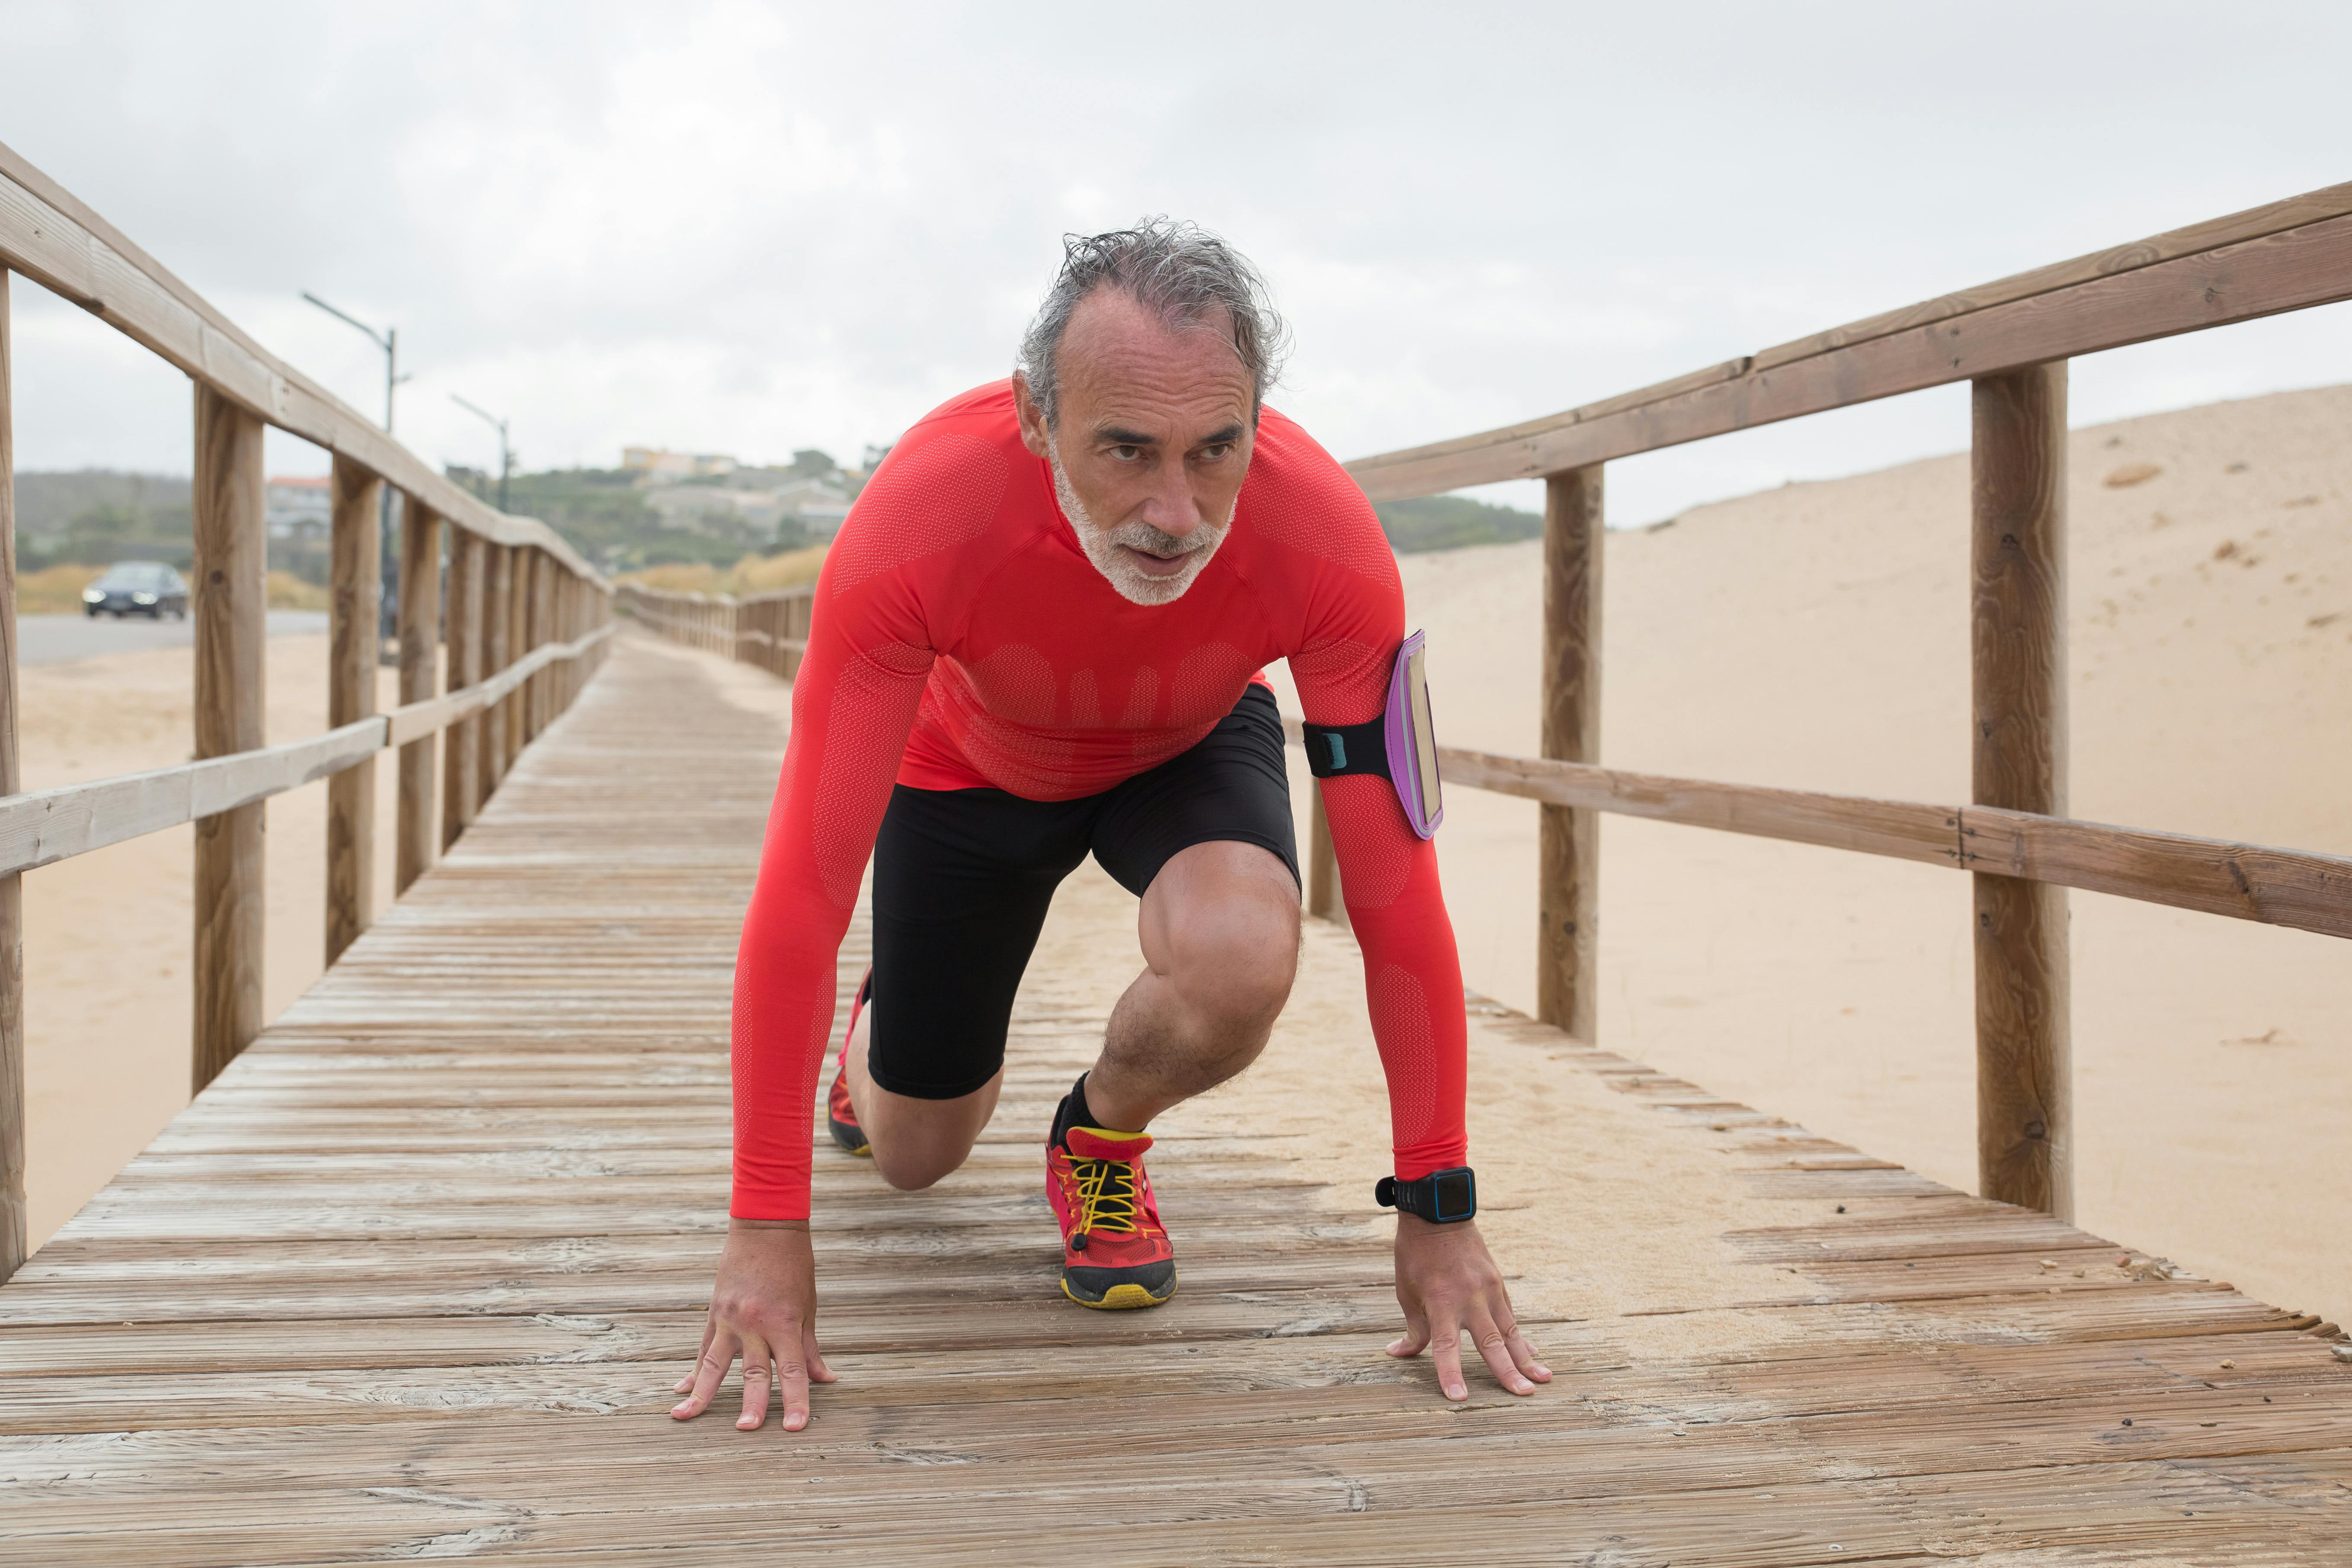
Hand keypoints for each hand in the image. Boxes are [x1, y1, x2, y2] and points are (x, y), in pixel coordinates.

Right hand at [672, 1219, 834, 1430]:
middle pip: (753, 1372)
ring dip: (700, 1393)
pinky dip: (693, 1370)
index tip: (795, 1427)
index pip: (793, 1371)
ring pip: (713, 1363)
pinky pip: (703, 1347)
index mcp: (784, 1323)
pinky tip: (681, 1389)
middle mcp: (755, 1324)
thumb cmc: (793, 1265)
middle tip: (746, 1430)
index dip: (796, 1401)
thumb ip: (810, 1347)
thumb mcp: (808, 1306)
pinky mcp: (715, 1312)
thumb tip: (826, 1380)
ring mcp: (730, 1319)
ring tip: (683, 1416)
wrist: (766, 1226)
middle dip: (751, 1404)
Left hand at [1387, 1215, 1549, 1400]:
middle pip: (1491, 1342)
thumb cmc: (1415, 1256)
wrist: (1438, 1216)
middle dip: (1508, 1371)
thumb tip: (1399, 1353)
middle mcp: (1469, 1298)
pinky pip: (1510, 1315)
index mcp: (1441, 1302)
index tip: (1459, 1398)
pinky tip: (1530, 1352)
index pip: (1446, 1347)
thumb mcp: (1406, 1292)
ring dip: (1526, 1356)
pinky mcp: (1497, 1283)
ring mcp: (1488, 1289)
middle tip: (1525, 1394)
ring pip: (1510, 1330)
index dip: (1451, 1373)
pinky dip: (1520, 1336)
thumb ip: (1413, 1328)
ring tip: (1544, 1378)